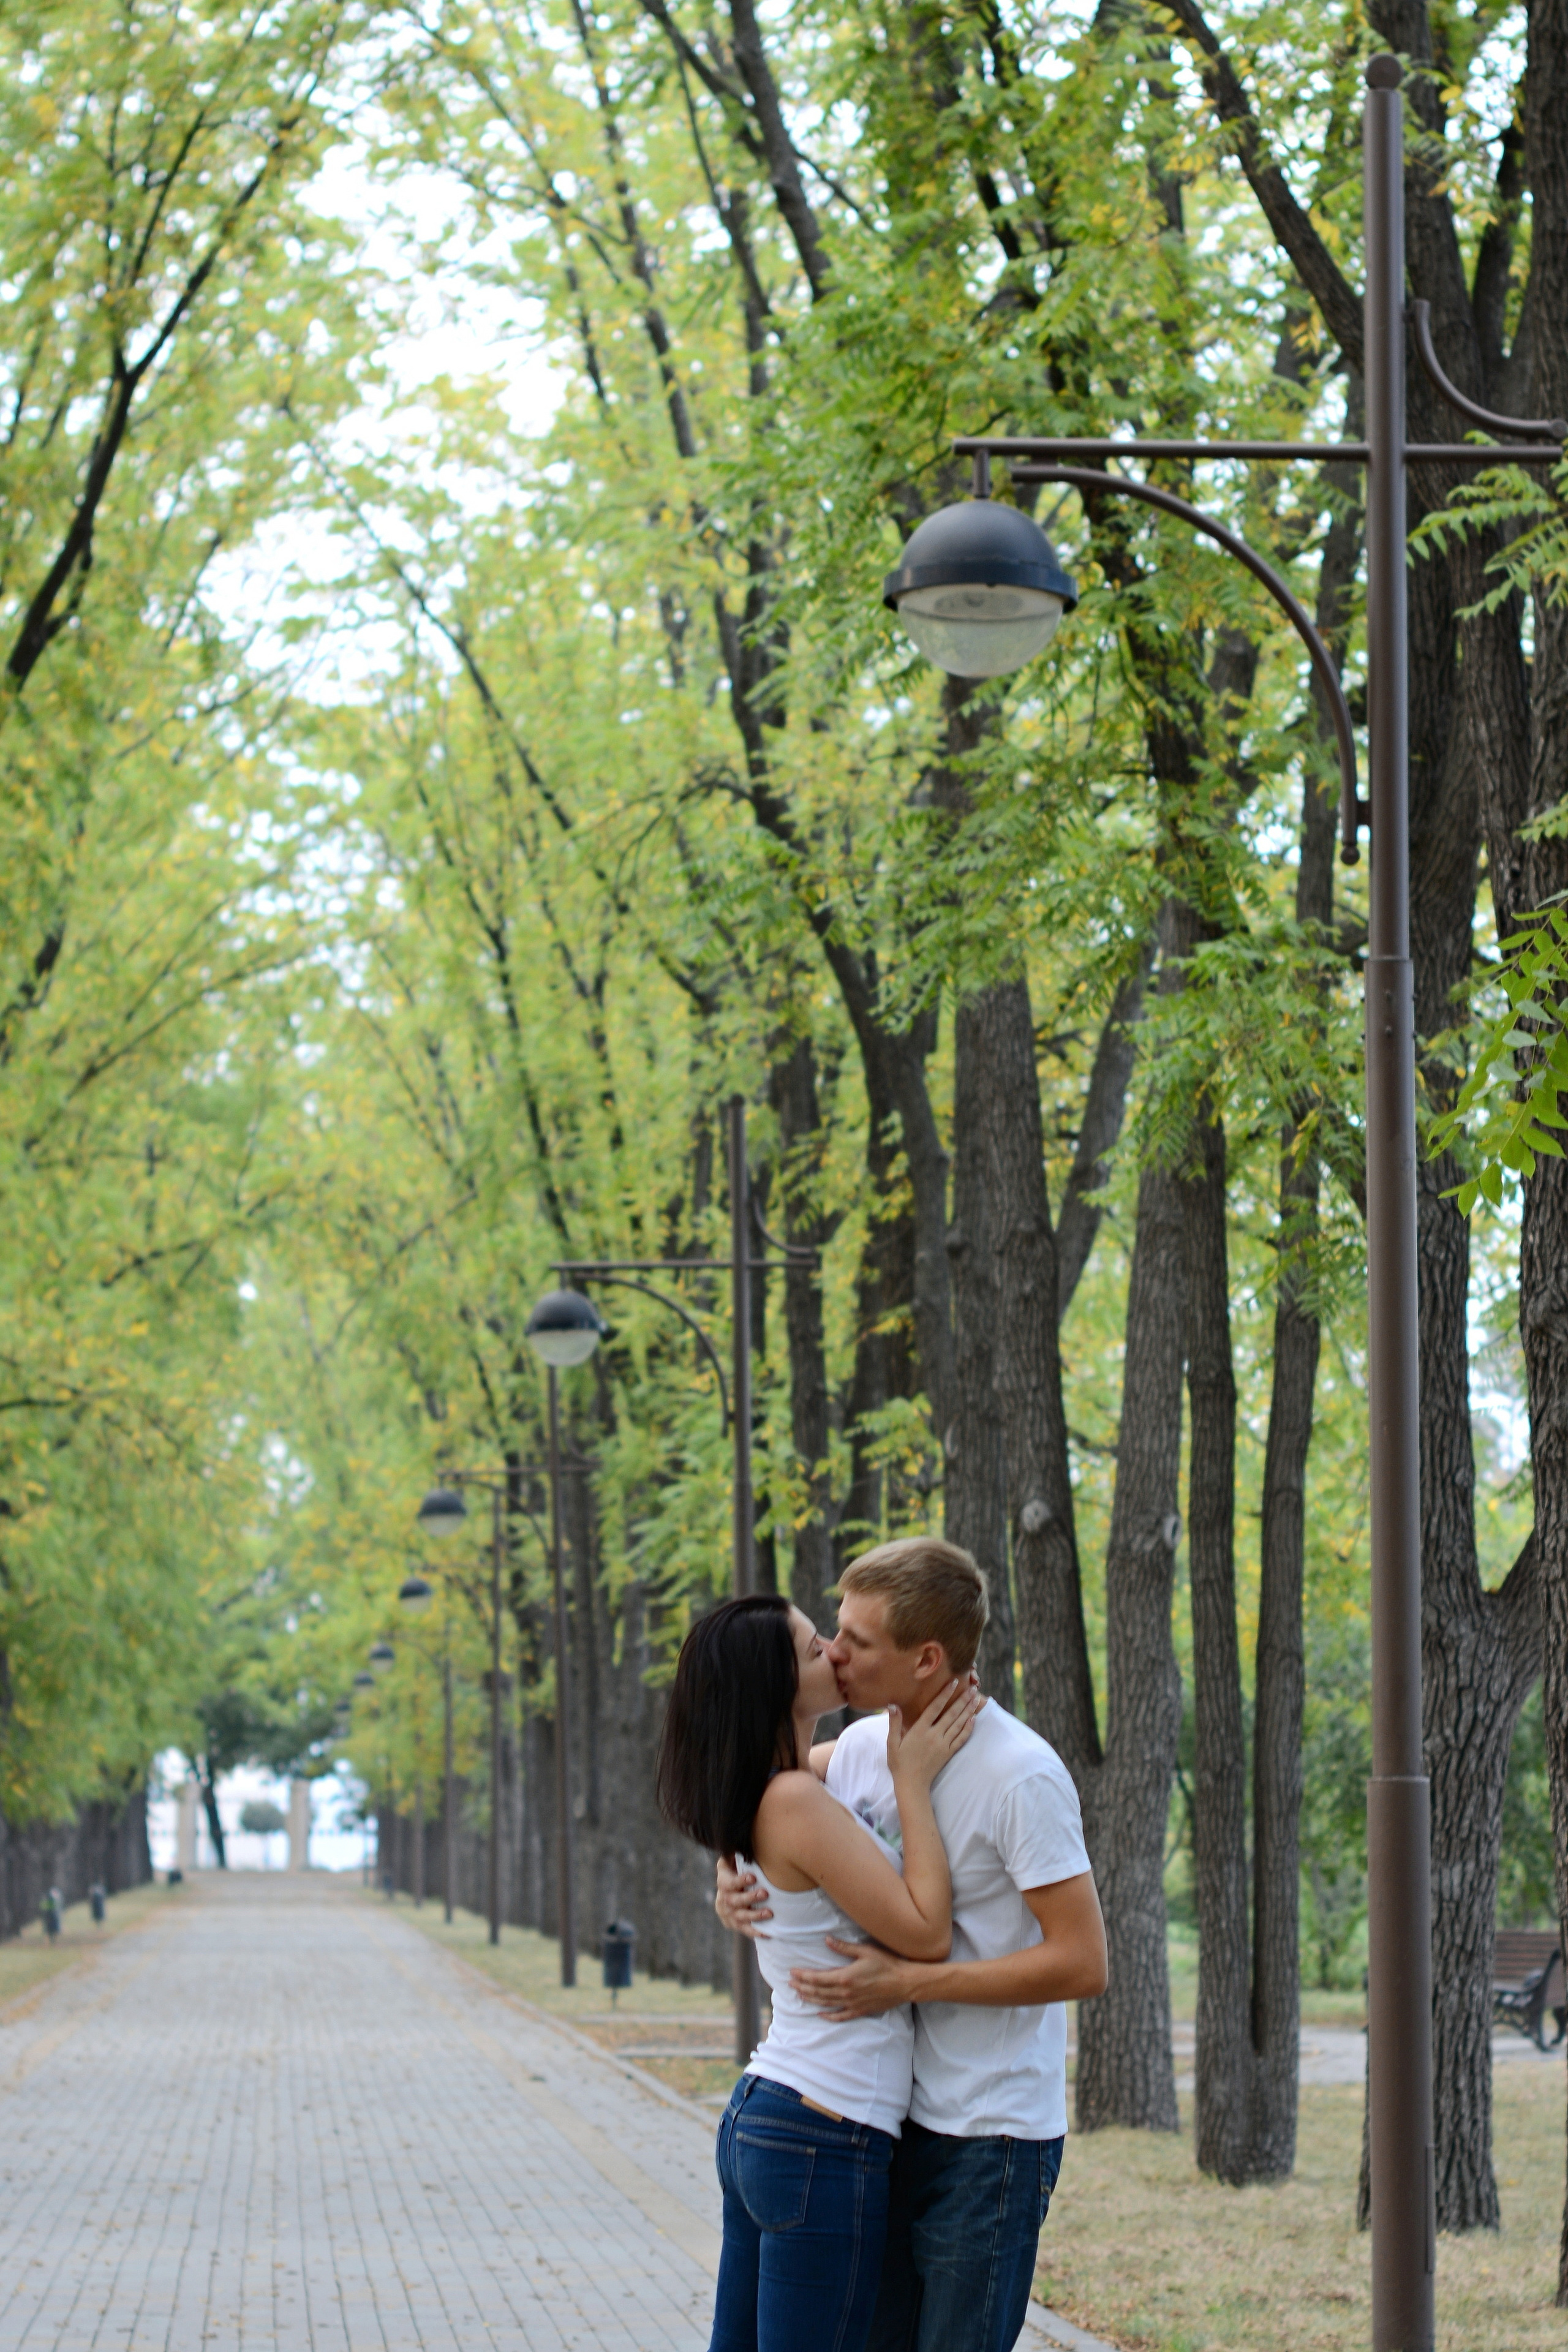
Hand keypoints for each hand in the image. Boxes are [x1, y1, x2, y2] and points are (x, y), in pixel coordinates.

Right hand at [715, 1853, 772, 1937]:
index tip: (753, 1877)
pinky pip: (745, 1930)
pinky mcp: (735, 1924)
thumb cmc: (737, 1869)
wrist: (729, 1891)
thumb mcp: (733, 1858)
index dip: (739, 1880)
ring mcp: (728, 1913)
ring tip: (769, 1913)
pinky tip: (768, 1933)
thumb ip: (737, 1853)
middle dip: (750, 1898)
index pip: (728, 1882)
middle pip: (734, 1900)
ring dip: (755, 1915)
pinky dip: (756, 1932)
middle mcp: (723, 1898)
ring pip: (740, 1916)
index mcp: (723, 1880)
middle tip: (765, 1893)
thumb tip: (743, 1843)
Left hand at [789, 1937, 912, 2019]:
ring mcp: (852, 2003)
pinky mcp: (860, 2010)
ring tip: (799, 1995)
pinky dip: (828, 2016)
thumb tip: (827, 1940)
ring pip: (826, 2003)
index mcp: (845, 1977)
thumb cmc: (887, 1963)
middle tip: (790, 1983)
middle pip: (818, 1991)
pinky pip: (840, 2016)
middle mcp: (845, 1993)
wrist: (904, 1983)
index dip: (803, 1976)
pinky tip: (820, 2014)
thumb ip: (844, 1948)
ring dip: (810, 1999)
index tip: (792, 1972)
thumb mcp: (865, 1951)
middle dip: (802, 1987)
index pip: (817, 1978)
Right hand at [886, 1676, 983, 1791]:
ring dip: (968, 1711)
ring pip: (958, 1724)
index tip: (954, 1682)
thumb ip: (894, 1723)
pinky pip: (961, 1738)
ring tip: (976, 1699)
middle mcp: (934, 1735)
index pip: (935, 1708)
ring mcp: (943, 1745)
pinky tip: (973, 1719)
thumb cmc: (899, 1763)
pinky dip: (968, 1728)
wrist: (912, 1784)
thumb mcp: (892, 1743)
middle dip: (963, 1700)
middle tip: (973, 1688)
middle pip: (951, 1714)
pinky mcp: (948, 1753)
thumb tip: (893, 1705)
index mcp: (920, 1730)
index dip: (945, 1694)